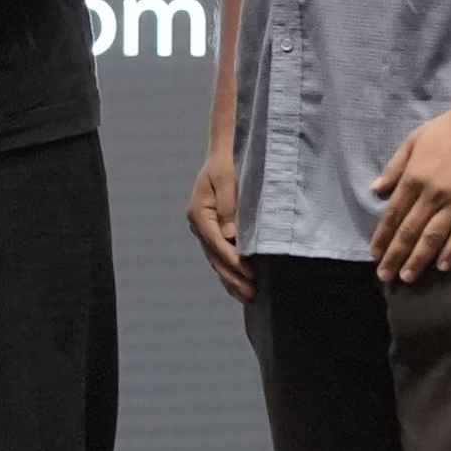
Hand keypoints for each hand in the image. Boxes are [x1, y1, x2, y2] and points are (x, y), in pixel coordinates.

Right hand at [185, 144, 252, 303]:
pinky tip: (240, 285)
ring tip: (249, 296)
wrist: (224, 153)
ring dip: (232, 280)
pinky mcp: (214, 230)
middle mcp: (199, 224)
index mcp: (199, 213)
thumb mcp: (227, 178)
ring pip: (217, 261)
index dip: (234, 261)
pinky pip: (220, 256)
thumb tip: (230, 236)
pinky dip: (230, 271)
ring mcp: (205, 229)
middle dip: (234, 277)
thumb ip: (228, 205)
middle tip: (252, 294)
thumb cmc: (227, 162)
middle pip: (216, 257)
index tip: (250, 273)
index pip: (217, 243)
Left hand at [369, 96, 450, 283]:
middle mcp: (432, 193)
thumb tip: (375, 190)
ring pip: (432, 237)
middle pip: (409, 231)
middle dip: (395, 256)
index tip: (375, 255)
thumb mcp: (414, 140)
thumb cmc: (450, 127)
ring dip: (417, 260)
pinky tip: (441, 266)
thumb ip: (395, 167)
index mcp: (414, 176)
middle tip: (384, 276)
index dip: (383, 237)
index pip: (393, 214)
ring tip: (407, 278)